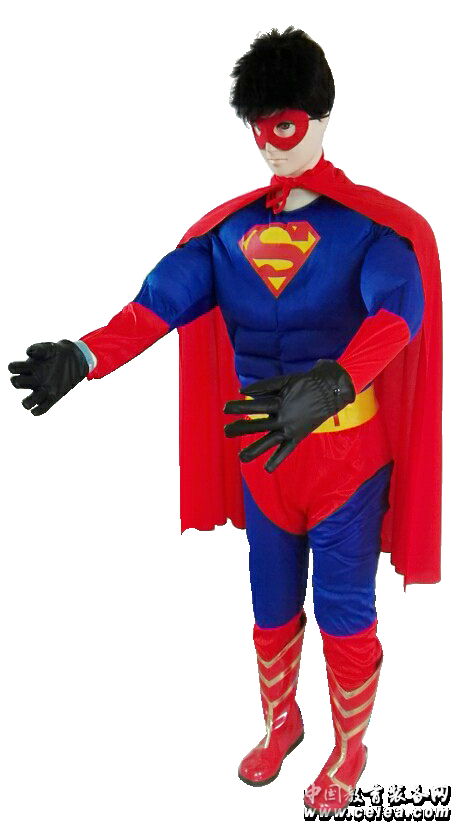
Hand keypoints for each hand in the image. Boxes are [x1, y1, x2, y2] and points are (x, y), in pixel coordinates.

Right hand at [8, 340, 88, 415]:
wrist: (73, 359)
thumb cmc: (56, 353)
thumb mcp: (49, 348)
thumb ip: (39, 348)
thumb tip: (29, 352)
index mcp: (29, 367)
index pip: (15, 369)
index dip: (13, 368)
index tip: (15, 367)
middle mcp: (33, 379)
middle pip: (18, 384)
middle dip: (18, 382)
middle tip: (24, 379)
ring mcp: (42, 389)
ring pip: (30, 400)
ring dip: (29, 401)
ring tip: (33, 398)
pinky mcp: (54, 396)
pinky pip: (44, 407)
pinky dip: (38, 411)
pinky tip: (35, 412)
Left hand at [223, 359, 354, 471]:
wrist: (330, 389)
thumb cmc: (305, 382)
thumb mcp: (284, 380)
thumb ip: (264, 386)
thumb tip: (243, 391)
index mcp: (279, 402)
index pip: (254, 406)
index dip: (239, 407)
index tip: (225, 409)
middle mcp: (283, 418)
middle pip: (258, 425)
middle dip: (240, 428)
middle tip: (226, 431)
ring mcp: (291, 429)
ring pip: (270, 441)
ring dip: (255, 450)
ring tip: (241, 457)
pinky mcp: (299, 436)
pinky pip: (287, 450)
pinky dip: (278, 459)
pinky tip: (267, 469)